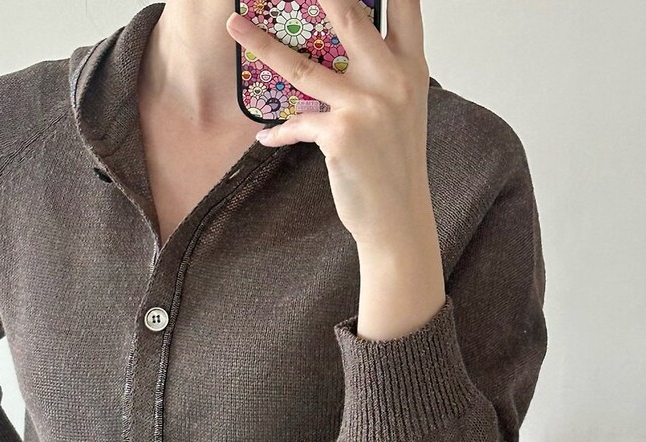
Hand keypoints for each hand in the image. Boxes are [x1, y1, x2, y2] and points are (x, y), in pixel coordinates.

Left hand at [226, 0, 432, 253]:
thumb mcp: (401, 109)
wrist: (398, 217)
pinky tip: (264, 137)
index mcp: (411, 68)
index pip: (405, 4)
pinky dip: (278, 132)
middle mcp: (392, 79)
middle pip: (349, 16)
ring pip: (303, 66)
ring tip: (233, 26)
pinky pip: (297, 124)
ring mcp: (366, 106)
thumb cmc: (394, 165)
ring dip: (262, 45)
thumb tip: (342, 52)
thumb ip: (380, 74)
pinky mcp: (340, 135)